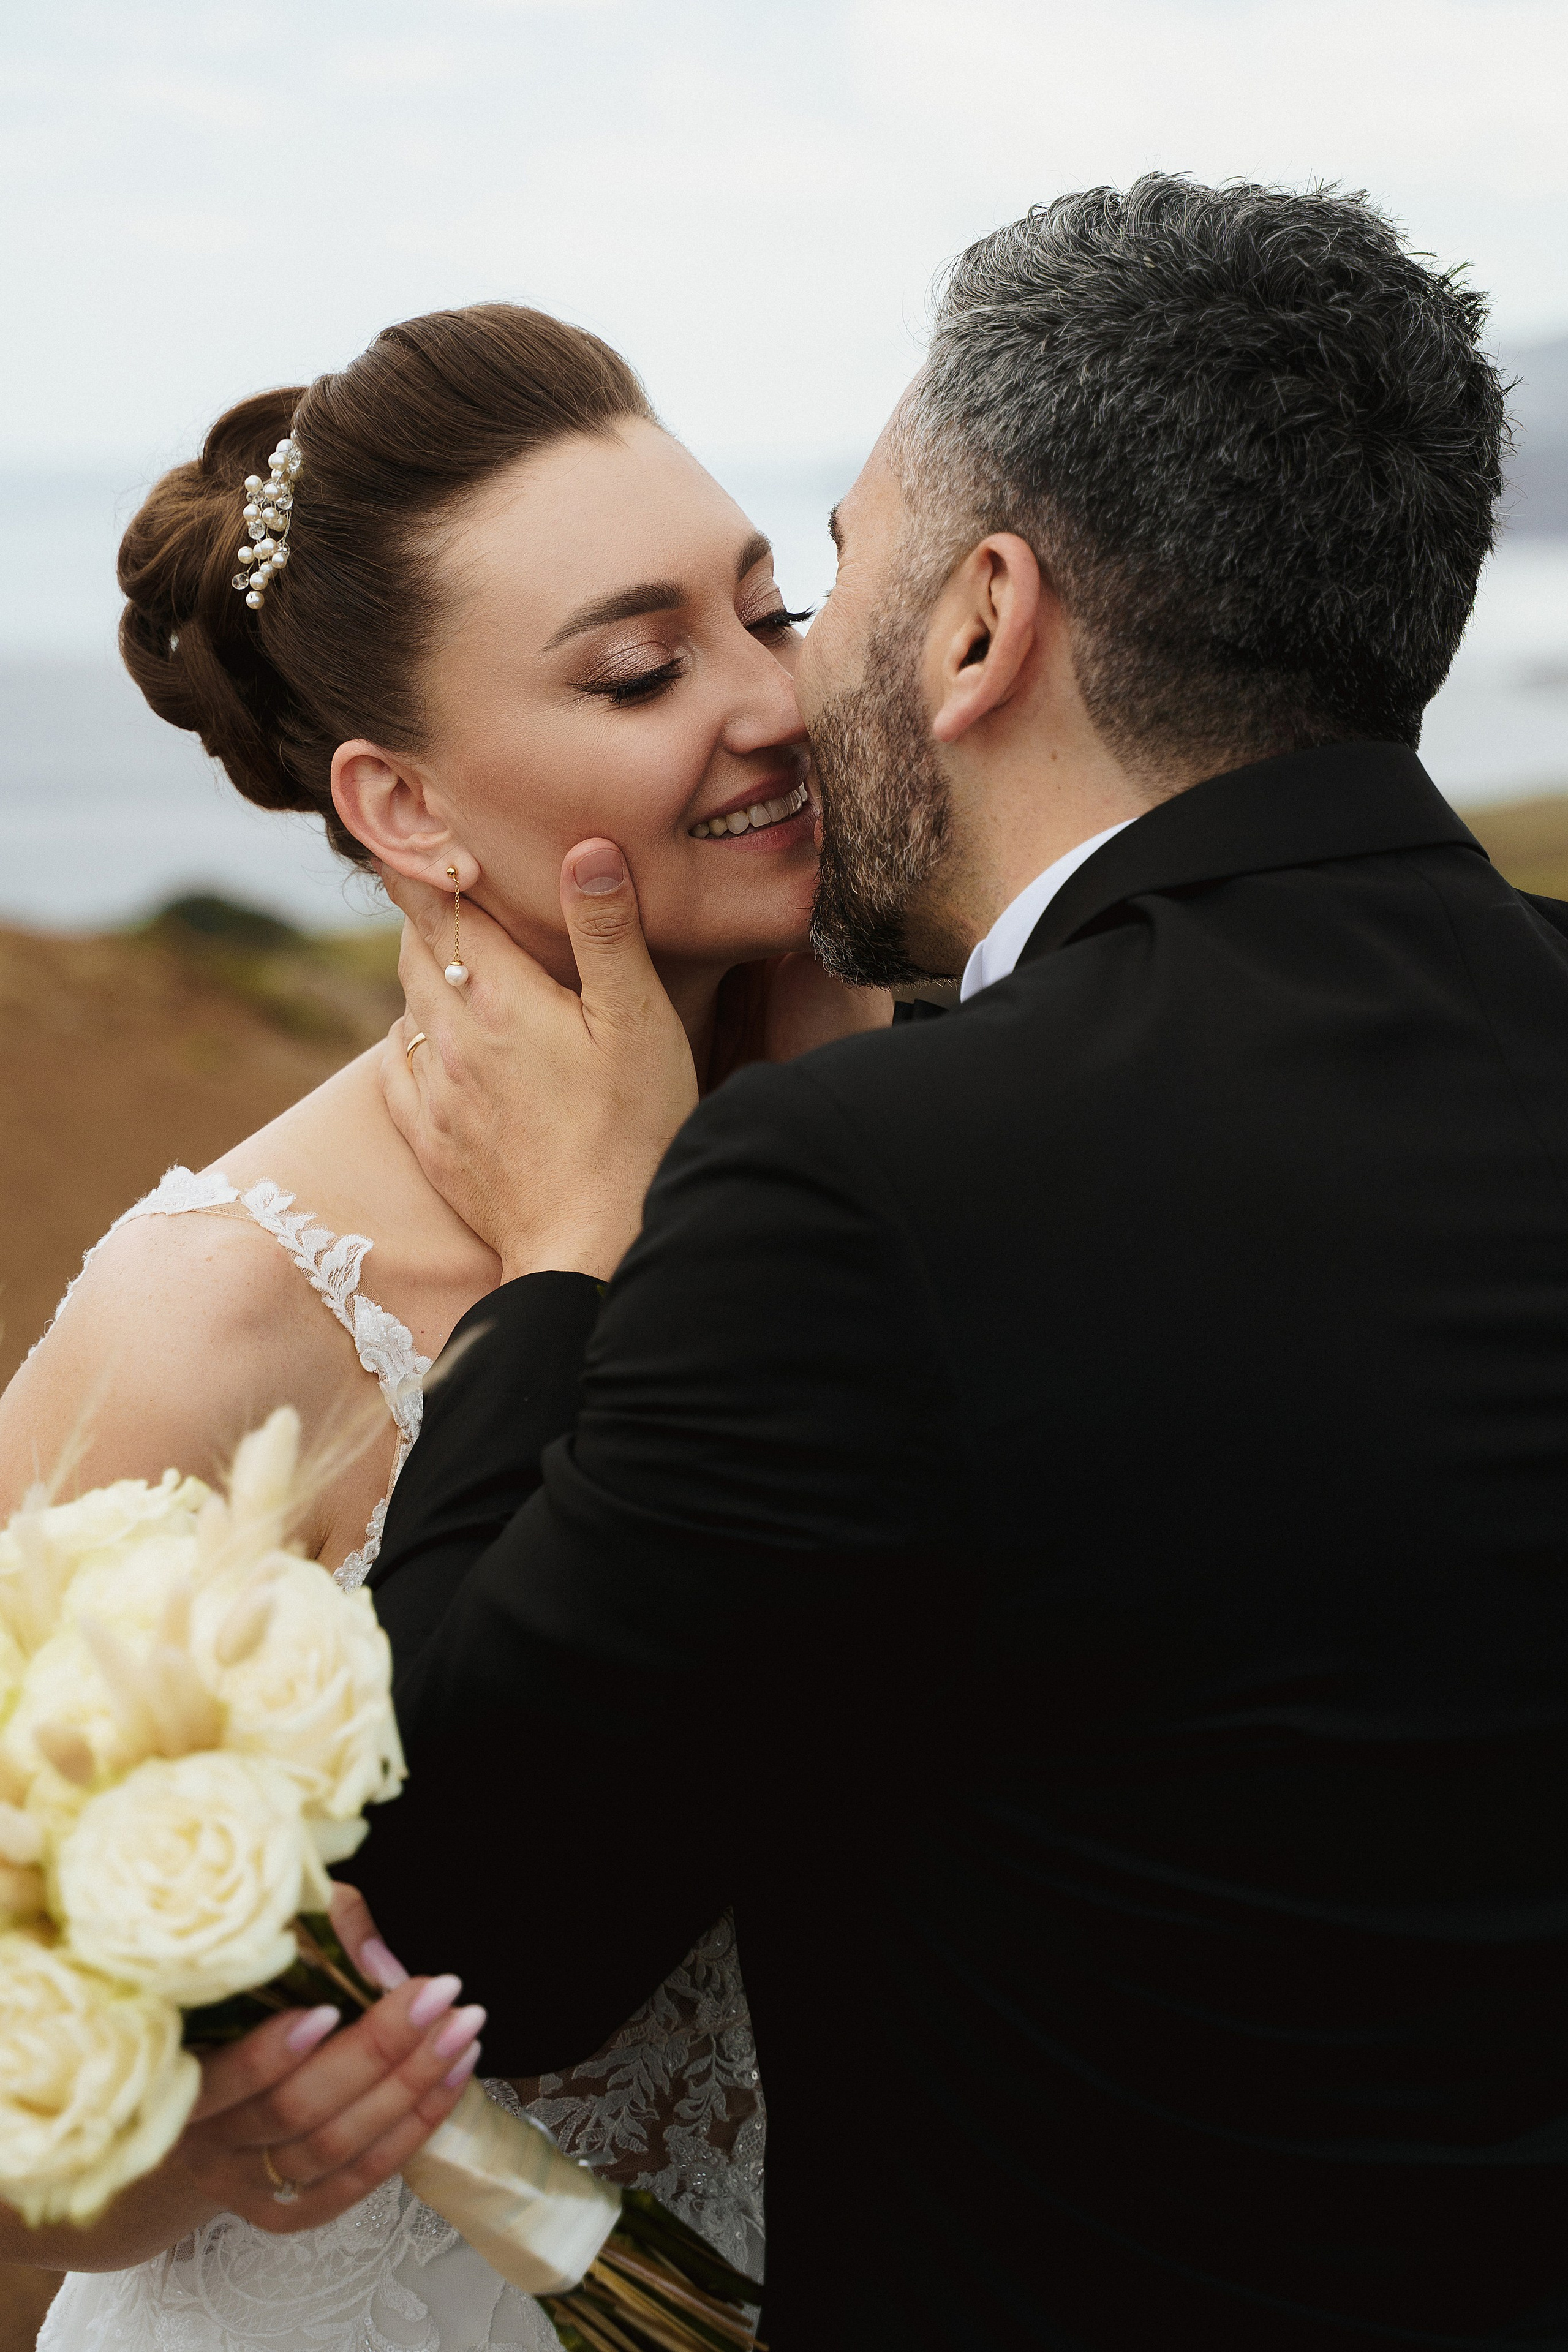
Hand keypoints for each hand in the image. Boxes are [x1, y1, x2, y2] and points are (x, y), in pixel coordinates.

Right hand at [0, 1894, 478, 2267]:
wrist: (205, 2096)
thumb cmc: (242, 1998)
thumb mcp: (268, 1946)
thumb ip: (319, 1933)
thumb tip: (376, 1962)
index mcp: (175, 2074)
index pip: (219, 2080)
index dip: (269, 2053)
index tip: (329, 2007)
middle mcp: (202, 2143)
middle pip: (295, 2110)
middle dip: (378, 2050)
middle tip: (445, 1995)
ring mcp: (239, 2185)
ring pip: (332, 2150)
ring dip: (410, 2090)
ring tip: (464, 2033)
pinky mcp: (279, 2213)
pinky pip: (352, 2186)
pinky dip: (409, 2135)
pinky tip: (451, 2082)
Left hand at [381, 844, 697, 1281]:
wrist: (591, 1249)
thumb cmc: (632, 1132)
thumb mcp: (639, 1022)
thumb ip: (608, 932)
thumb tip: (585, 848)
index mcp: (499, 997)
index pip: (443, 908)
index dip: (427, 867)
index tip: (418, 833)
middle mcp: (451, 1037)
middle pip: (416, 951)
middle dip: (425, 913)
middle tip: (436, 881)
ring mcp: (435, 1093)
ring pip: (407, 1006)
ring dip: (421, 974)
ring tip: (443, 953)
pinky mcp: (432, 1141)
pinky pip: (397, 1068)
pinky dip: (409, 1038)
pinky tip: (428, 1038)